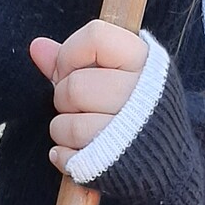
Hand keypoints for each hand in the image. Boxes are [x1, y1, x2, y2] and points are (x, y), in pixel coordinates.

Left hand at [30, 20, 148, 173]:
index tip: (69, 70)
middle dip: (64, 97)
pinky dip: (64, 157)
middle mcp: (142, 97)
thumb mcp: (119, 77)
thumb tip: (37, 47)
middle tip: (77, 107)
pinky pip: (68, 157)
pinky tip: (77, 154)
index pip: (95, 37)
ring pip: (67, 124)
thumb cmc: (137, 115)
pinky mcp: (116, 167)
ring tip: (77, 132)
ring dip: (61, 129)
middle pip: (75, 86)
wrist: (168, 166)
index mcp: (145, 65)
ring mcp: (130, 135)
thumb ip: (76, 60)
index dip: (70, 53)